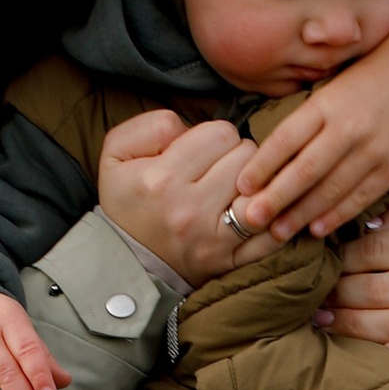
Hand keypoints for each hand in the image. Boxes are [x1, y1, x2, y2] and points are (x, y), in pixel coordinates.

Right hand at [97, 105, 274, 280]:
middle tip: (221, 167)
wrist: (126, 264)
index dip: (215, 135)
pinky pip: (273, 234)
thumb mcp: (115, 155)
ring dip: (256, 184)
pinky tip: (257, 211)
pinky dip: (273, 218)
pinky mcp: (231, 260)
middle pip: (246, 156)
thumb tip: (190, 126)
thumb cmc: (126, 203)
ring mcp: (214, 239)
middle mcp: (190, 209)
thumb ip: (152, 126)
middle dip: (236, 155)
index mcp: (161, 178)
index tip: (204, 150)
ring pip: (264, 189)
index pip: (220, 133)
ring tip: (236, 188)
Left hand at [237, 19, 388, 237]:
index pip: (286, 139)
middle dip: (276, 198)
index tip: (242, 188)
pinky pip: (361, 197)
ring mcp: (375, 149)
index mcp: (326, 104)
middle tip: (251, 219)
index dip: (262, 166)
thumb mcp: (326, 92)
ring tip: (278, 231)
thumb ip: (301, 124)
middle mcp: (350, 126)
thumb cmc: (360, 84)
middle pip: (306, 170)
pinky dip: (337, 215)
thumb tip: (264, 165)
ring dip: (302, 214)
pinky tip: (316, 228)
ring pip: (332, 189)